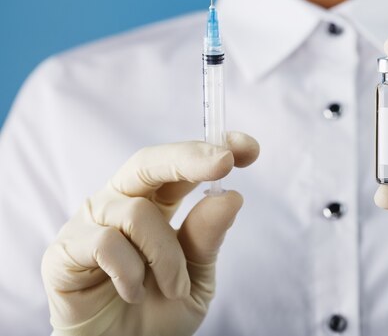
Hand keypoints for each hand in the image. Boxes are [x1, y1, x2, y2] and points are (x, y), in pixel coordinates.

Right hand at [42, 132, 258, 335]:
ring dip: (167, 257)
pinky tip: (133, 293)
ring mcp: (90, 222)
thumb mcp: (196, 277)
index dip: (211, 148)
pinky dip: (131, 272)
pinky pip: (105, 243)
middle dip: (188, 158)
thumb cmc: (159, 312)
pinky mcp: (65, 250)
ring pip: (138, 214)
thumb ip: (206, 238)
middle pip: (148, 162)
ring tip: (174, 289)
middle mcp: (122, 203)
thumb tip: (231, 196)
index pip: (181, 165)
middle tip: (223, 162)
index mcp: (157, 203)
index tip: (249, 148)